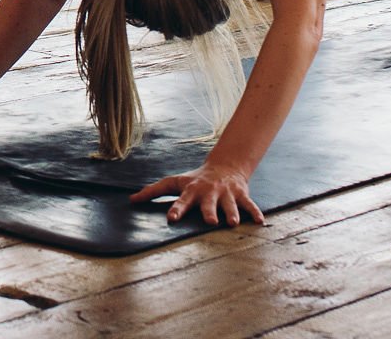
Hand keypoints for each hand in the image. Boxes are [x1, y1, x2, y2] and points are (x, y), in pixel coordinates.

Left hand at [132, 161, 262, 226]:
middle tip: (210, 221)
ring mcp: (226, 194)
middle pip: (208, 203)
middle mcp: (209, 193)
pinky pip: (249, 205)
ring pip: (230, 205)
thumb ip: (153, 192)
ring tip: (232, 223)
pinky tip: (260, 222)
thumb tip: (131, 200)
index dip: (176, 209)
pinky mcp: (241, 195)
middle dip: (209, 212)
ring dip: (232, 213)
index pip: (181, 201)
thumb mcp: (174, 182)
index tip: (172, 218)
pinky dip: (255, 213)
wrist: (223, 167)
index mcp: (191, 191)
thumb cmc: (194, 180)